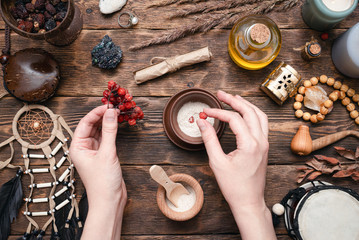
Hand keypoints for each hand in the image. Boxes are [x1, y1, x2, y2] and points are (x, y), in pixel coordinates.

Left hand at [70, 105, 126, 239]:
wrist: (109, 201)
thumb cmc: (103, 182)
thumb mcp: (107, 153)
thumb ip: (109, 131)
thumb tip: (111, 112)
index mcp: (77, 147)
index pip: (85, 123)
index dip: (96, 112)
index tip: (108, 105)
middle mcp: (83, 148)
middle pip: (92, 126)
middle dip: (102, 116)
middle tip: (115, 107)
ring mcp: (93, 152)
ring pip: (99, 131)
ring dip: (108, 122)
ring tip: (117, 113)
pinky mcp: (103, 155)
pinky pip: (106, 138)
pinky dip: (112, 131)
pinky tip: (118, 124)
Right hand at [196, 90, 275, 239]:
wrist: (249, 201)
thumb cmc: (234, 186)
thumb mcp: (217, 162)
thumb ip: (209, 139)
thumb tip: (202, 122)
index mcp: (250, 144)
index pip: (234, 118)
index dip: (218, 112)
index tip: (206, 112)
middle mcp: (261, 141)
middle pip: (249, 111)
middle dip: (234, 100)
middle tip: (220, 93)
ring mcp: (265, 143)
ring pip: (259, 115)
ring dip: (246, 104)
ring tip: (233, 98)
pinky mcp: (265, 147)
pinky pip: (262, 123)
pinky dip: (253, 114)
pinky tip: (244, 112)